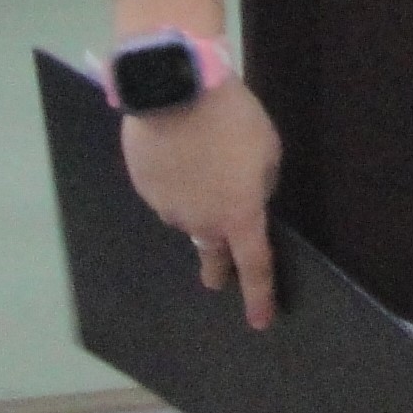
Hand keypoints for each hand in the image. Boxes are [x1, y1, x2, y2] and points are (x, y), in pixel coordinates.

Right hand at [120, 81, 285, 329]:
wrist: (176, 91)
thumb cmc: (234, 120)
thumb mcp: (267, 152)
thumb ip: (259, 185)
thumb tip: (245, 200)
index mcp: (238, 214)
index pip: (254, 265)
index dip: (259, 295)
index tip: (260, 321)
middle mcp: (199, 220)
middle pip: (212, 252)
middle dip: (218, 269)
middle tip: (216, 280)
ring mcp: (167, 207)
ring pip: (189, 216)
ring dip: (199, 203)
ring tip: (207, 166)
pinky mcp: (145, 188)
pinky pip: (168, 193)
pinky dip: (178, 183)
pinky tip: (182, 156)